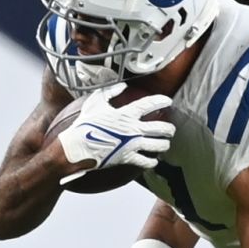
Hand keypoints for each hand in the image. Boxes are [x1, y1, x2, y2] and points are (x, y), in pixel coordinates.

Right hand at [58, 83, 174, 169]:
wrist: (78, 147)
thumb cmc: (85, 124)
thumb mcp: (95, 102)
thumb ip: (110, 91)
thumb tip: (122, 86)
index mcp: (127, 114)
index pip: (150, 105)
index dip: (161, 101)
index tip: (168, 101)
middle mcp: (134, 130)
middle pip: (161, 128)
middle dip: (169, 129)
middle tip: (170, 129)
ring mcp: (132, 145)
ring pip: (158, 146)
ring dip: (164, 144)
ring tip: (165, 143)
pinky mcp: (128, 158)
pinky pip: (146, 162)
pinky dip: (152, 161)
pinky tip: (154, 160)